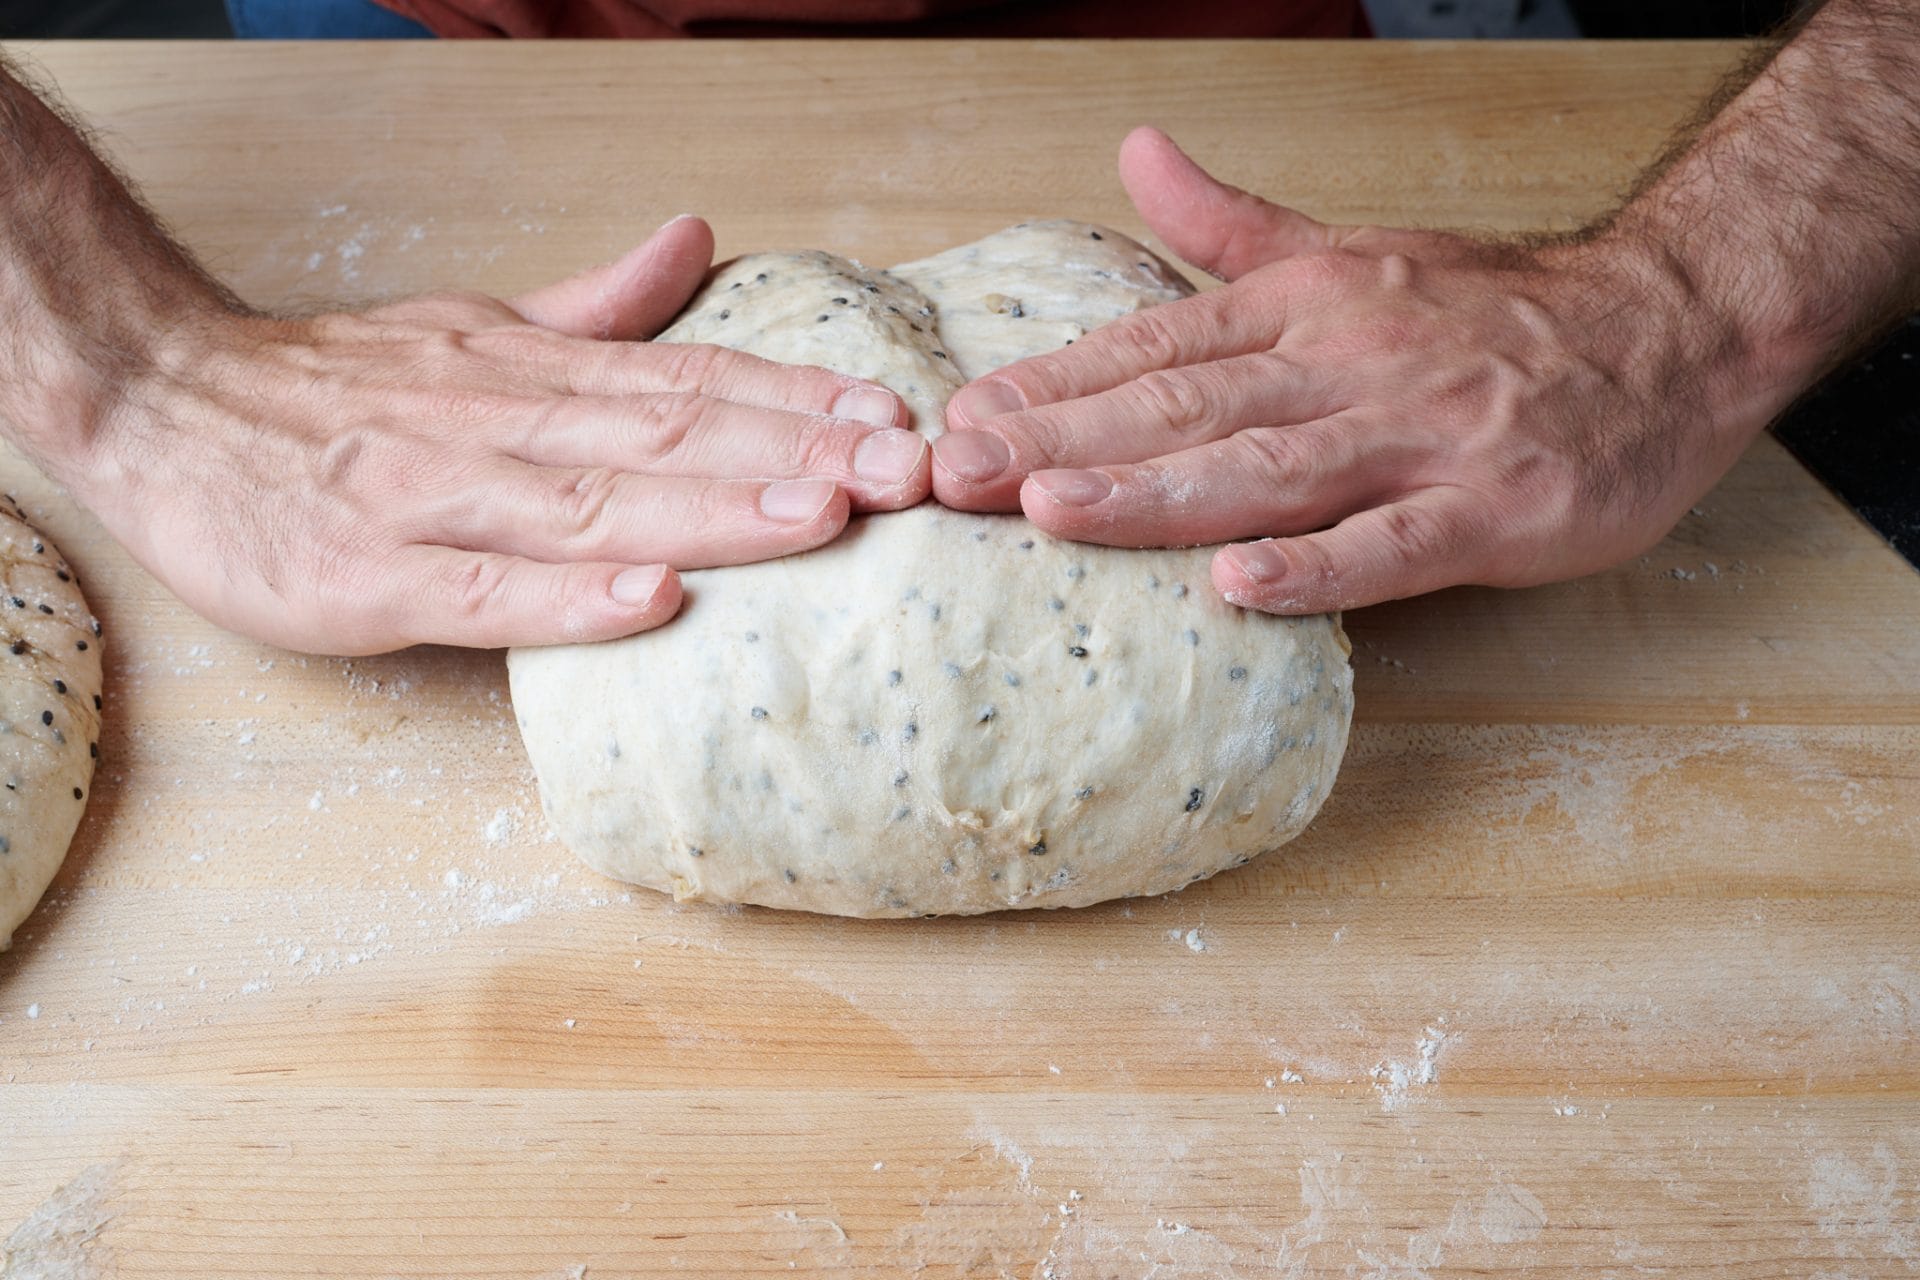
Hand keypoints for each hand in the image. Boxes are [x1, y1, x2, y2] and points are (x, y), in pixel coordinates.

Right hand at [67, 216, 928, 653]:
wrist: (157, 404)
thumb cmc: (331, 386)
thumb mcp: (472, 325)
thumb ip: (594, 305)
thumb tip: (697, 240)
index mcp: (526, 371)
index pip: (684, 383)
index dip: (792, 399)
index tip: (893, 415)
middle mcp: (493, 423)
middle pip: (662, 440)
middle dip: (793, 454)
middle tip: (904, 469)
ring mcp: (429, 497)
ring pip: (588, 506)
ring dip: (710, 514)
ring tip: (820, 518)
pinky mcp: (363, 575)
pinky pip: (477, 590)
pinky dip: (564, 599)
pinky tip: (651, 604)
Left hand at [931, 127, 1794, 613]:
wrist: (1672, 328)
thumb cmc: (1495, 311)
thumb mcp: (1354, 251)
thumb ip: (1233, 226)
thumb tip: (1137, 155)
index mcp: (1308, 303)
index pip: (1156, 345)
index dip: (1055, 382)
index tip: (960, 418)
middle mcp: (1351, 360)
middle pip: (1187, 404)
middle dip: (1062, 439)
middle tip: (955, 474)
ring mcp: (1422, 435)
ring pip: (1269, 468)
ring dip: (1156, 491)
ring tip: (1053, 511)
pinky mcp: (1494, 509)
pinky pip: (1393, 544)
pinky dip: (1317, 568)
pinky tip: (1238, 587)